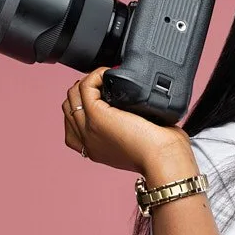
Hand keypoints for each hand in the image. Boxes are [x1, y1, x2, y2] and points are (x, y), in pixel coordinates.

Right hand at [61, 66, 193, 178]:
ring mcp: (89, 128)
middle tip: (104, 83)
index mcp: (95, 149)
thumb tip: (133, 110)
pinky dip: (96, 75)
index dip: (81, 106)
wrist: (164, 159)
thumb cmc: (161, 154)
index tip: (99, 95)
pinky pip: (85, 87)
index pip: (73, 124)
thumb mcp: (139, 141)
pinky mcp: (97, 116)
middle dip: (82, 90)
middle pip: (70, 107)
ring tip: (107, 78)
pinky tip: (109, 75)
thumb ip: (129, 128)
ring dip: (89, 81)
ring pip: (73, 95)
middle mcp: (88, 141)